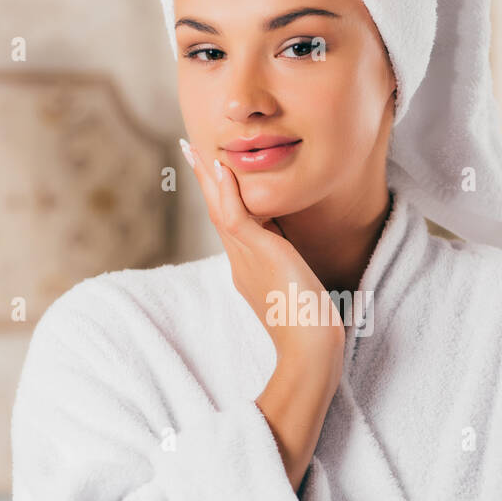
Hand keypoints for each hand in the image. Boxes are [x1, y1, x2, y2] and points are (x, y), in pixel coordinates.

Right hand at [180, 137, 344, 364]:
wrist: (311, 350)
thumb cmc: (311, 330)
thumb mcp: (296, 291)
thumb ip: (289, 272)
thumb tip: (294, 261)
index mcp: (248, 271)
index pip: (232, 225)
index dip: (220, 198)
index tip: (213, 174)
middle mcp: (241, 264)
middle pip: (217, 213)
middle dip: (205, 181)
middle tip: (190, 150)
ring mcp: (246, 261)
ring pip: (220, 211)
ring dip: (208, 179)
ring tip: (195, 150)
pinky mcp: (260, 257)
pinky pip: (236, 218)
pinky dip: (227, 193)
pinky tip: (222, 169)